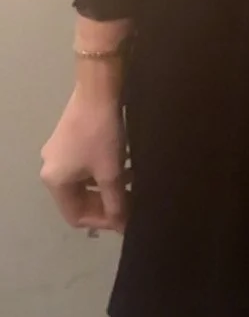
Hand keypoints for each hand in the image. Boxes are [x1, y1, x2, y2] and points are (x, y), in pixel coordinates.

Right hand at [41, 71, 128, 233]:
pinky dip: (102, 171)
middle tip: (130, 202)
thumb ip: (116, 203)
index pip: (75, 216)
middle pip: (78, 199)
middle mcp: (50, 168)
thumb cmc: (102, 135)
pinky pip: (84, 166)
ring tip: (131, 186)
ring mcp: (57, 153)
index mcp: (54, 181)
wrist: (97, 90)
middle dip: (105, 203)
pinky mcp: (67, 140)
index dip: (101, 221)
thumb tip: (122, 226)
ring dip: (106, 187)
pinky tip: (124, 167)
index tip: (124, 218)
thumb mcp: (111, 173)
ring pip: (83, 182)